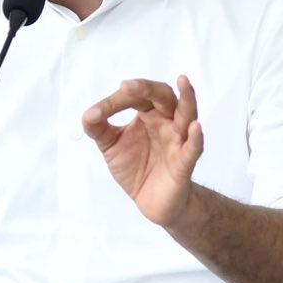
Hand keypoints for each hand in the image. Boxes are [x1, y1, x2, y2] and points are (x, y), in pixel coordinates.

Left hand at [82, 76, 202, 226]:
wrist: (150, 201)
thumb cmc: (136, 167)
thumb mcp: (111, 146)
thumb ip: (98, 129)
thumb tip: (87, 115)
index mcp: (149, 114)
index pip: (136, 97)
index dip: (115, 102)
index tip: (95, 114)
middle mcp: (166, 122)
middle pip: (163, 96)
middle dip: (147, 89)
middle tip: (127, 86)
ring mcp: (178, 141)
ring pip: (186, 115)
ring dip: (186, 98)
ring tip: (183, 81)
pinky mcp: (184, 163)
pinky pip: (193, 148)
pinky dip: (196, 137)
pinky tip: (195, 127)